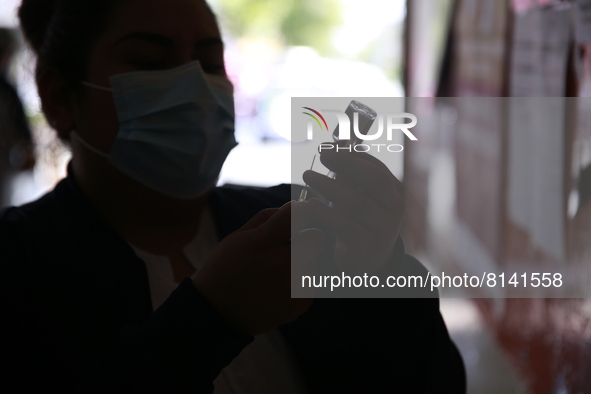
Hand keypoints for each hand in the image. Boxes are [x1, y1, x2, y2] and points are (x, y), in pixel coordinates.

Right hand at [193, 202, 324, 335]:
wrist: (217, 314)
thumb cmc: (226, 269)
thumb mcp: (237, 237)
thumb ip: (268, 218)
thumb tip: (296, 205)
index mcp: (263, 243)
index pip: (297, 214)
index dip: (303, 209)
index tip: (304, 210)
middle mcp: (281, 264)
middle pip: (317, 238)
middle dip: (307, 238)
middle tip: (291, 246)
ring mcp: (292, 287)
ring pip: (313, 263)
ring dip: (300, 264)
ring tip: (275, 275)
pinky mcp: (300, 305)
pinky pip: (310, 285)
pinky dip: (298, 284)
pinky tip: (277, 290)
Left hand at [302, 149, 403, 274]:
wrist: (364, 261)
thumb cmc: (358, 219)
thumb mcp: (358, 194)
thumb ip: (349, 172)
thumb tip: (334, 144)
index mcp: (395, 192)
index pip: (377, 168)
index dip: (353, 156)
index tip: (328, 147)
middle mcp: (395, 209)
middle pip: (374, 181)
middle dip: (347, 164)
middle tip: (321, 155)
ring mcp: (384, 230)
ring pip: (357, 203)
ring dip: (329, 185)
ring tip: (307, 175)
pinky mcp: (367, 247)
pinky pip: (345, 226)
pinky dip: (326, 213)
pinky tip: (310, 204)